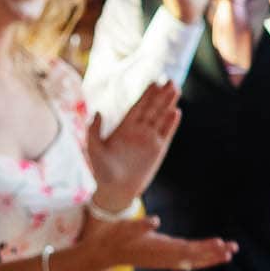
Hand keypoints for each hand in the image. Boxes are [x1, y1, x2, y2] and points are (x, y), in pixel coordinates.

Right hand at [73, 213, 234, 270]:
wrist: (102, 253)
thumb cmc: (114, 237)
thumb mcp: (126, 227)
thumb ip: (142, 224)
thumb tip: (155, 220)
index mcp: (159, 248)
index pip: (188, 248)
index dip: (205, 247)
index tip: (221, 244)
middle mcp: (164, 256)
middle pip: (195, 256)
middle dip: (215, 253)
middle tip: (233, 248)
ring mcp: (163, 260)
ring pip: (192, 260)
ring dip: (210, 258)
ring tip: (228, 253)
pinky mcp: (161, 260)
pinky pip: (184, 262)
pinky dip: (198, 261)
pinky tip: (206, 261)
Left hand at [85, 81, 180, 206]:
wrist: (114, 190)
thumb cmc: (101, 171)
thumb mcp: (93, 149)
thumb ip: (94, 131)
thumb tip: (98, 112)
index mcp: (124, 127)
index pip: (138, 106)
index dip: (146, 94)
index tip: (154, 81)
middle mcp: (138, 131)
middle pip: (152, 108)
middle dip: (161, 95)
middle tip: (170, 80)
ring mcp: (149, 140)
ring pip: (161, 117)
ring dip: (168, 104)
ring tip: (176, 89)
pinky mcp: (158, 150)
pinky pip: (166, 133)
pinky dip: (171, 123)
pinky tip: (176, 112)